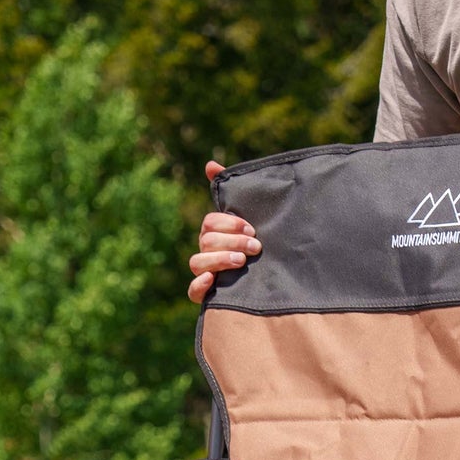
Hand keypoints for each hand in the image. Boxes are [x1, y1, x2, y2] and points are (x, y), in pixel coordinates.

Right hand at [189, 159, 260, 303]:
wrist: (267, 280)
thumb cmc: (255, 244)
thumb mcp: (249, 218)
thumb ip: (232, 192)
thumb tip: (210, 164)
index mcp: (214, 232)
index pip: (211, 222)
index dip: (230, 223)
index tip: (252, 227)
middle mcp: (206, 251)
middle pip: (206, 241)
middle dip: (232, 242)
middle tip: (256, 246)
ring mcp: (204, 272)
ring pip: (197, 262)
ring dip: (219, 260)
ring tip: (241, 262)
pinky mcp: (205, 294)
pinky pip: (192, 291)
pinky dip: (199, 285)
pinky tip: (212, 281)